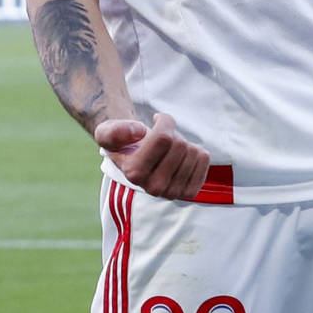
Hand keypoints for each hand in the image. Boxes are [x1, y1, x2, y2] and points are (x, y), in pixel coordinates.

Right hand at [94, 113, 211, 200]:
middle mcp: (153, 188)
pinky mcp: (189, 192)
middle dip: (173, 133)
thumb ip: (115, 130)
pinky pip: (204, 159)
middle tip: (162, 138)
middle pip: (179, 144)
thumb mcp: (107, 132)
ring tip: (169, 149)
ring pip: (193, 151)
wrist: (136, 159)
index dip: (164, 120)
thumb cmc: (123, 142)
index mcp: (135, 173)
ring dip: (184, 142)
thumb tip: (138, 133)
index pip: (163, 137)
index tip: (157, 120)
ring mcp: (173, 193)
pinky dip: (196, 151)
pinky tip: (182, 157)